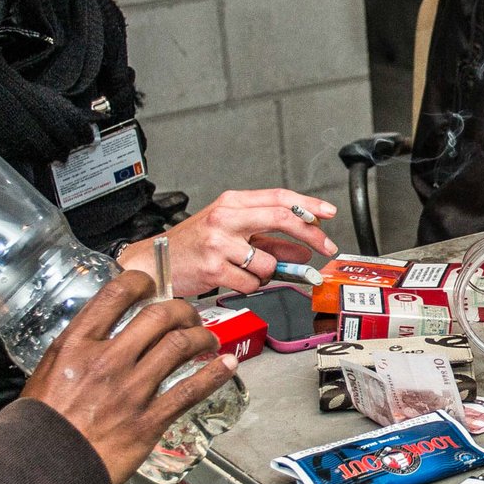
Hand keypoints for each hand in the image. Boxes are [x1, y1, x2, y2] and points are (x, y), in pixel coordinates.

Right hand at [19, 270, 232, 483]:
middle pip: (159, 316)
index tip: (152, 284)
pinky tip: (225, 364)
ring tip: (207, 339)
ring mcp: (131, 390)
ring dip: (202, 336)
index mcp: (78, 345)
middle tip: (187, 315)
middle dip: (181, 309)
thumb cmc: (41, 424)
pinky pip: (190, 390)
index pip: (116, 294)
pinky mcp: (149, 420)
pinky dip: (214, 373)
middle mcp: (107, 361)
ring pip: (179, 346)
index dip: (142, 281)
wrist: (43, 467)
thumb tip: (99, 332)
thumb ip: (76, 349)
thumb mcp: (47, 371)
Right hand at [119, 189, 337, 295]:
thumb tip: (304, 250)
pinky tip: (231, 279)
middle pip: (282, 218)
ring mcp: (218, 243)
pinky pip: (251, 283)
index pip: (279, 197)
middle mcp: (225, 218)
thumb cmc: (192, 246)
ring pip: (267, 262)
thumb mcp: (231, 234)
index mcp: (231, 202)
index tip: (328, 214)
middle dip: (311, 235)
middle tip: (325, 248)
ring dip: (266, 273)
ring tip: (245, 271)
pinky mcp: (214, 269)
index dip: (308, 206)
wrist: (154, 262)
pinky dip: (248, 286)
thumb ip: (269, 241)